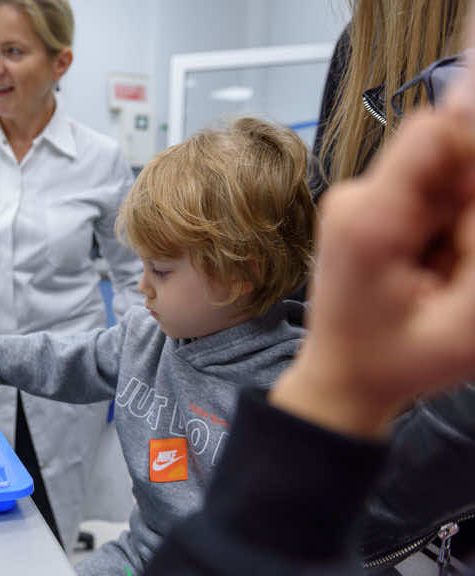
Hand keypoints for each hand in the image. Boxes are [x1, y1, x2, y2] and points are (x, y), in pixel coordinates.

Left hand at [273, 56, 474, 436]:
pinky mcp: (369, 209)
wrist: (342, 380)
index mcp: (369, 219)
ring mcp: (359, 201)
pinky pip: (432, 196)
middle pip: (448, 154)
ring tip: (444, 274)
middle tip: (456, 266)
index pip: (434, 132)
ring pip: (446, 176)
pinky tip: (436, 268)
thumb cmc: (397, 363)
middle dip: (473, 205)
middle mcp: (356, 197)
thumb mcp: (467, 322)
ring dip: (464, 220)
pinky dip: (450, 228)